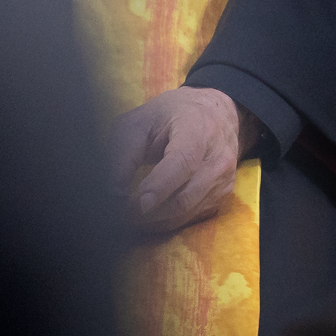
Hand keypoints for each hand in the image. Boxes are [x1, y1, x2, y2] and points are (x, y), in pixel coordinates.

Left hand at [109, 86, 254, 234]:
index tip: (130, 205)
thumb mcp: (140, 122)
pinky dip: (167, 222)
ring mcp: (224, 179)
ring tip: (129, 217)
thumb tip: (111, 195)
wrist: (217, 113)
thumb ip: (122, 155)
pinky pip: (191, 218)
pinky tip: (149, 215)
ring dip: (153, 222)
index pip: (182, 163)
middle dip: (146, 214)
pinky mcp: (223, 195)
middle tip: (118, 216)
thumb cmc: (173, 115)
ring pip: (185, 213)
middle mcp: (218, 156)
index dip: (157, 187)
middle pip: (182, 198)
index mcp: (197, 129)